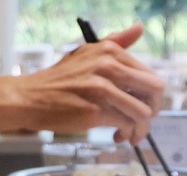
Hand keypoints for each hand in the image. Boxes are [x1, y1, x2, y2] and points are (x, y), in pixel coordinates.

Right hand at [11, 25, 163, 144]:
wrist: (32, 97)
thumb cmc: (59, 79)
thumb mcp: (87, 52)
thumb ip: (116, 42)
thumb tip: (139, 28)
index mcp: (110, 51)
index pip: (150, 76)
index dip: (151, 97)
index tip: (140, 107)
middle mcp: (109, 66)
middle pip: (154, 92)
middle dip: (152, 112)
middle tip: (140, 123)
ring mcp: (102, 89)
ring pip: (143, 112)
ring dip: (140, 129)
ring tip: (128, 134)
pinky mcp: (95, 112)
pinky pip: (126, 125)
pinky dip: (127, 134)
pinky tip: (118, 137)